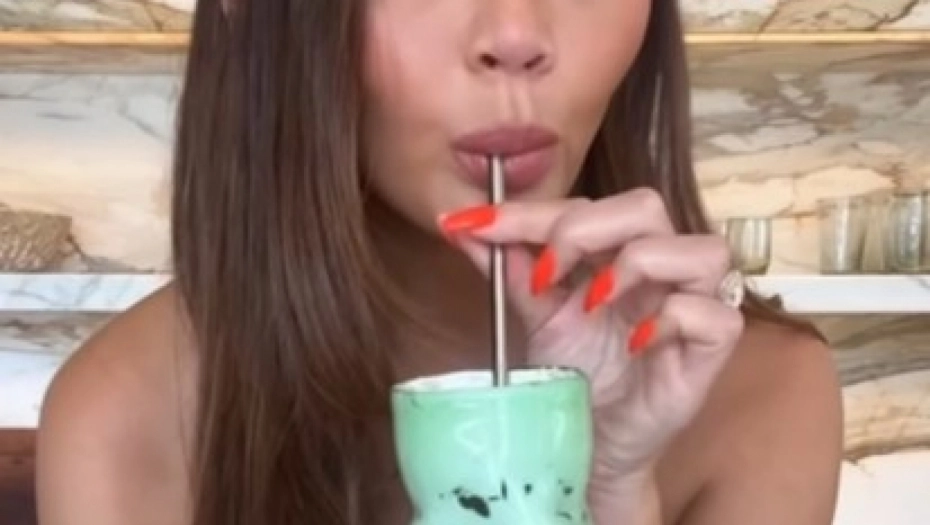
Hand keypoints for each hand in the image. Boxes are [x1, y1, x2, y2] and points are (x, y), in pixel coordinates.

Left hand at [438, 188, 744, 485]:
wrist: (592, 441)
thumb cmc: (575, 371)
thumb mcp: (536, 314)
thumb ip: (510, 268)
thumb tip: (459, 224)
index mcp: (616, 249)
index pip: (583, 207)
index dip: (529, 212)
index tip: (476, 224)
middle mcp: (660, 267)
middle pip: (646, 207)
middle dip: (586, 228)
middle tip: (546, 270)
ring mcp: (693, 305)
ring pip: (701, 250)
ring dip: (639, 263)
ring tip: (594, 302)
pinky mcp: (713, 350)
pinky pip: (716, 316)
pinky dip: (674, 318)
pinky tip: (635, 342)